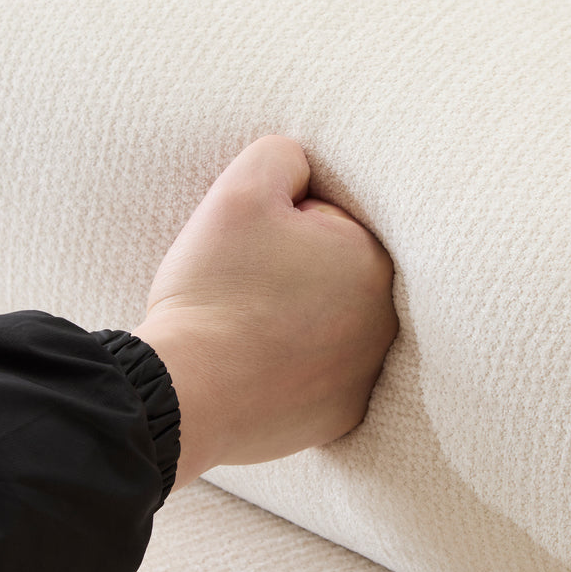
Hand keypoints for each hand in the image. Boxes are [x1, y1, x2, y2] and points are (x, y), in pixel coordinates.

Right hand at [133, 135, 397, 489]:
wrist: (184, 392)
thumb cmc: (214, 288)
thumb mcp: (241, 189)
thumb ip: (283, 155)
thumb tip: (302, 166)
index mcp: (374, 260)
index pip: (326, 220)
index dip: (279, 226)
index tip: (249, 249)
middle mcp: (386, 322)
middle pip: (330, 274)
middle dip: (292, 271)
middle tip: (241, 286)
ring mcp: (366, 375)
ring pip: (326, 325)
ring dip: (293, 319)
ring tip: (243, 327)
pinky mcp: (341, 416)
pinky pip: (317, 376)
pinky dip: (289, 369)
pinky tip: (253, 368)